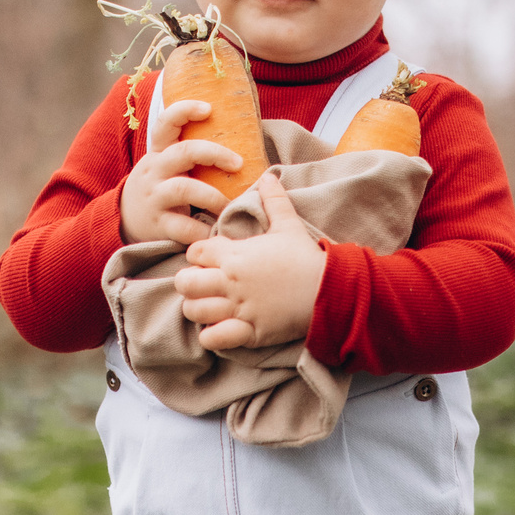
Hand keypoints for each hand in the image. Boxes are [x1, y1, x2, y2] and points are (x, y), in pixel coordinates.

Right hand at [120, 99, 243, 244]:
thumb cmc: (160, 186)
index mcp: (159, 152)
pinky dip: (203, 230)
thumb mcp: (166, 164)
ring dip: (213, 196)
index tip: (208, 108)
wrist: (123, 219)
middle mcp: (155, 171)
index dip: (185, 111)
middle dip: (215, 154)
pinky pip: (183, 227)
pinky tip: (216, 232)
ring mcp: (155, 197)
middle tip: (238, 163)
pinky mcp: (158, 225)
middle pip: (183, 152)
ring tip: (229, 205)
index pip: (165, 123)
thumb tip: (239, 136)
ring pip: (184, 189)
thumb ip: (190, 153)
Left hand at [173, 172, 327, 351]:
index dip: (197, 256)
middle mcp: (231, 281)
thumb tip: (268, 176)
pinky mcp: (249, 331)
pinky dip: (211, 335)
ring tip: (208, 307)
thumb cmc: (306, 257)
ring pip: (194, 310)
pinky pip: (213, 338)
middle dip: (188, 283)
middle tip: (200, 285)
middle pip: (185, 282)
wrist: (329, 289)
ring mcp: (239, 308)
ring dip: (197, 309)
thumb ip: (273, 200)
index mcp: (235, 254)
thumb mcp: (288, 224)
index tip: (209, 260)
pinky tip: (219, 328)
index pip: (195, 252)